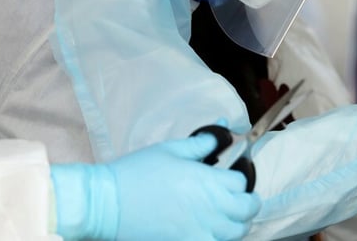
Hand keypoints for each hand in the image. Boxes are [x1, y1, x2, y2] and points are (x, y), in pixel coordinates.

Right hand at [51, 132, 260, 240]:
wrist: (108, 204)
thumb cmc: (138, 172)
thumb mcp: (171, 150)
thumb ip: (202, 142)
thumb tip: (224, 127)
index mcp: (210, 182)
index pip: (243, 183)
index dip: (240, 177)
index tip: (232, 174)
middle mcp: (212, 209)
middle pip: (248, 210)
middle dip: (248, 202)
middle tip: (238, 196)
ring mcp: (201, 232)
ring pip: (237, 232)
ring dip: (237, 222)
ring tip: (228, 215)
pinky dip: (219, 237)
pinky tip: (210, 229)